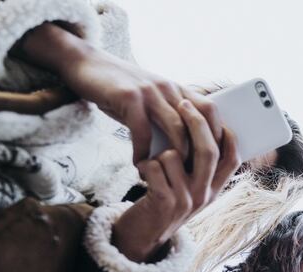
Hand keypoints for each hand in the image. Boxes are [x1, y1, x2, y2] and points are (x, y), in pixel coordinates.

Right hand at [17, 23, 223, 162]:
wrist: (85, 64)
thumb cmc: (119, 89)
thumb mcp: (150, 99)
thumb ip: (167, 117)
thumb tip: (183, 150)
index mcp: (177, 89)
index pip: (210, 111)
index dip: (217, 135)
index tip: (215, 161)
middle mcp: (169, 88)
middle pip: (198, 122)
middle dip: (201, 152)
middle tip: (196, 176)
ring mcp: (150, 92)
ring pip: (176, 127)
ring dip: (175, 156)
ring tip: (170, 175)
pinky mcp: (129, 97)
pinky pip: (142, 130)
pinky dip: (143, 151)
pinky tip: (138, 164)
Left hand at [111, 101, 239, 261]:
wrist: (141, 236)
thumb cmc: (163, 202)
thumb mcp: (188, 187)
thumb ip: (198, 165)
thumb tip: (202, 126)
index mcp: (214, 189)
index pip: (233, 158)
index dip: (227, 133)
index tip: (216, 113)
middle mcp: (205, 195)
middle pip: (208, 150)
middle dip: (195, 122)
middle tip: (182, 103)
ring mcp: (186, 200)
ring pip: (175, 155)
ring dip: (159, 153)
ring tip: (153, 164)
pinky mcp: (164, 203)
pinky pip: (154, 167)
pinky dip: (144, 165)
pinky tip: (141, 173)